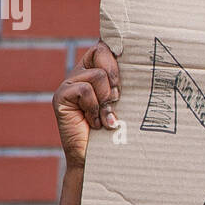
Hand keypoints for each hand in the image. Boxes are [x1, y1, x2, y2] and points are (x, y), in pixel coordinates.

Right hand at [53, 40, 120, 170]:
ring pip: (98, 76)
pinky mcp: (60, 96)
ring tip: (103, 117)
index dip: (117, 53)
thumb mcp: (124, 101)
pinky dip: (94, 108)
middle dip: (115, 78)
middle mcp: (80, 73)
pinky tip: (92, 122)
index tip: (126, 70)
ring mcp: (68, 83)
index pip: (106, 45)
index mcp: (96, 70)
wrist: (97, 159)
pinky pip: (85, 90)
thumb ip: (125, 83)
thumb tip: (144, 60)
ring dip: (106, 100)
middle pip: (102, 52)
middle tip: (116, 100)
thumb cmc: (117, 130)